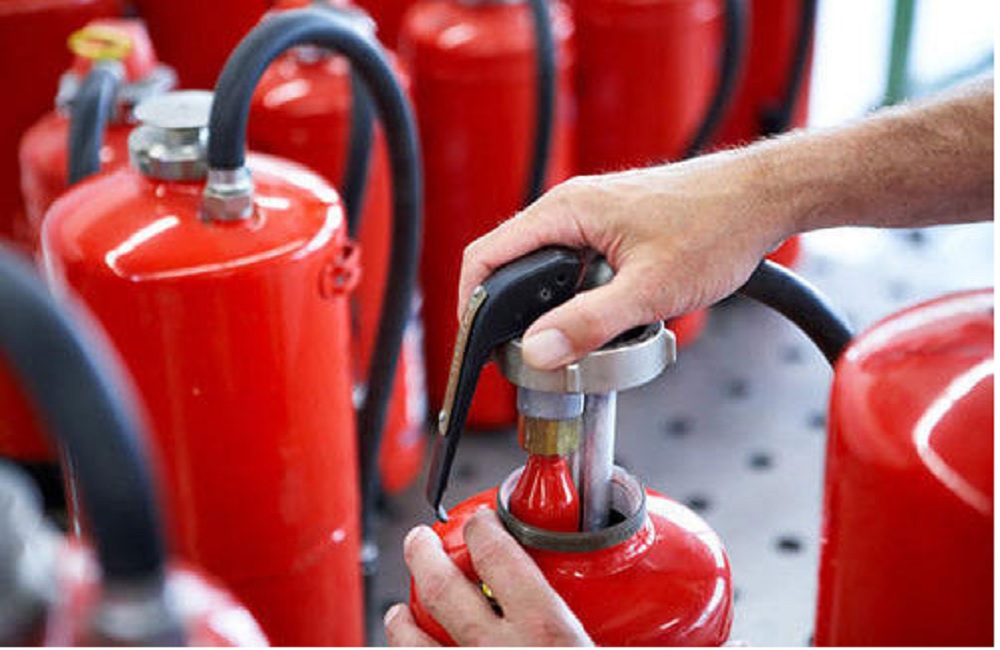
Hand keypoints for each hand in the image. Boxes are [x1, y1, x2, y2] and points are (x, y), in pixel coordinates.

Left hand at [384, 509, 593, 645]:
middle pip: (443, 591)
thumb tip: (637, 618)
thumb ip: (600, 623)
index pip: (500, 556)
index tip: (483, 519)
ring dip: (401, 623)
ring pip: (415, 645)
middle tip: (420, 539)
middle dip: (424, 555)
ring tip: (398, 612)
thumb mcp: (606, 648)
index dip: (484, 528)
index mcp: (546, 632)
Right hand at [457, 151, 790, 369]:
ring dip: (540, 304)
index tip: (476, 342)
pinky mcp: (611, 226)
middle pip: (509, 262)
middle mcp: (571, 208)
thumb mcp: (650, 289)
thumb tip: (537, 351)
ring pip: (542, 266)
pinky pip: (571, 263)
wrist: (761, 199)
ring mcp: (591, 215)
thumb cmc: (716, 225)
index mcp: (566, 211)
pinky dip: (569, 295)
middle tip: (517, 354)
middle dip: (504, 311)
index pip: (487, 255)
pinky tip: (592, 318)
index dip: (471, 303)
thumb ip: (588, 323)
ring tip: (555, 342)